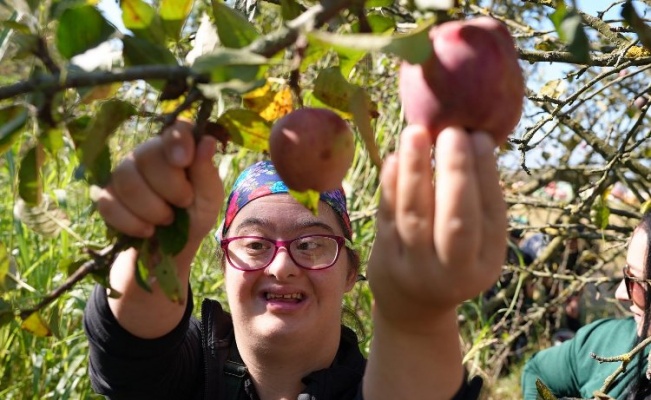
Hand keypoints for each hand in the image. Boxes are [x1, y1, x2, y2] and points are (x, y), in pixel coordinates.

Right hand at [95, 120, 223, 251]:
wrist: (173, 247)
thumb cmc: (196, 214)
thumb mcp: (209, 197)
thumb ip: (206, 171)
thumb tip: (207, 141)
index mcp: (177, 148)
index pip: (174, 129)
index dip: (177, 141)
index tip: (184, 161)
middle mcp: (147, 153)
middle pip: (147, 156)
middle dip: (169, 188)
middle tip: (183, 204)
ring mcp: (123, 173)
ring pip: (127, 181)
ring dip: (152, 209)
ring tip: (167, 220)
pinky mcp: (106, 196)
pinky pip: (109, 204)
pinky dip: (132, 223)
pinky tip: (147, 230)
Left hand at [367, 125, 505, 329]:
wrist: (412, 305)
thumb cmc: (450, 257)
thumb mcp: (476, 243)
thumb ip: (477, 201)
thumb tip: (473, 138)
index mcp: (487, 261)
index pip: (490, 213)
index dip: (485, 174)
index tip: (478, 136)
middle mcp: (454, 269)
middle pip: (455, 219)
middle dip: (455, 172)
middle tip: (452, 130)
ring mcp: (415, 266)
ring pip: (415, 217)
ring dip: (415, 172)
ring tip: (416, 133)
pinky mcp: (384, 258)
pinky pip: (387, 218)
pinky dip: (390, 186)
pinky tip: (394, 158)